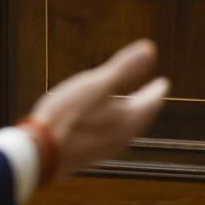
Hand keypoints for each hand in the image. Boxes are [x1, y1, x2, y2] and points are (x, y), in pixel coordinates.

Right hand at [27, 38, 166, 180]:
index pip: (150, 103)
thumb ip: (124, 67)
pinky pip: (109, 138)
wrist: (40, 154)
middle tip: (152, 94)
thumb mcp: (96, 84)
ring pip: (125, 130)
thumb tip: (150, 48)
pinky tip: (100, 125)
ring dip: (130, 116)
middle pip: (140, 118)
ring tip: (128, 107)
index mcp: (127, 120)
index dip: (157, 90)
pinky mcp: (86, 155)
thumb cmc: (67, 115)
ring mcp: (103, 149)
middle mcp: (120, 138)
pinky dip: (113, 126)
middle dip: (147, 104)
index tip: (164, 83)